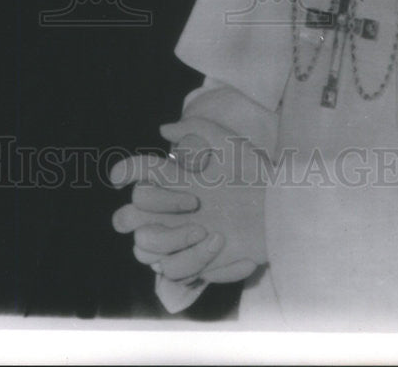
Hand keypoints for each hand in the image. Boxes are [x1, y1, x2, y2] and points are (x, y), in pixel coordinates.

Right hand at [111, 117, 268, 283]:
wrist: (276, 209)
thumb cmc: (252, 173)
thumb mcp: (229, 144)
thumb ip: (198, 128)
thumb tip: (163, 129)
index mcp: (172, 179)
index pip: (136, 175)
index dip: (124, 173)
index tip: (121, 177)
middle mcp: (166, 210)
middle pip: (126, 217)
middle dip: (151, 209)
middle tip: (192, 202)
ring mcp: (175, 238)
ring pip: (143, 247)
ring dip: (174, 239)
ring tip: (211, 231)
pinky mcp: (189, 262)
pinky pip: (173, 270)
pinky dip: (197, 258)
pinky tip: (220, 244)